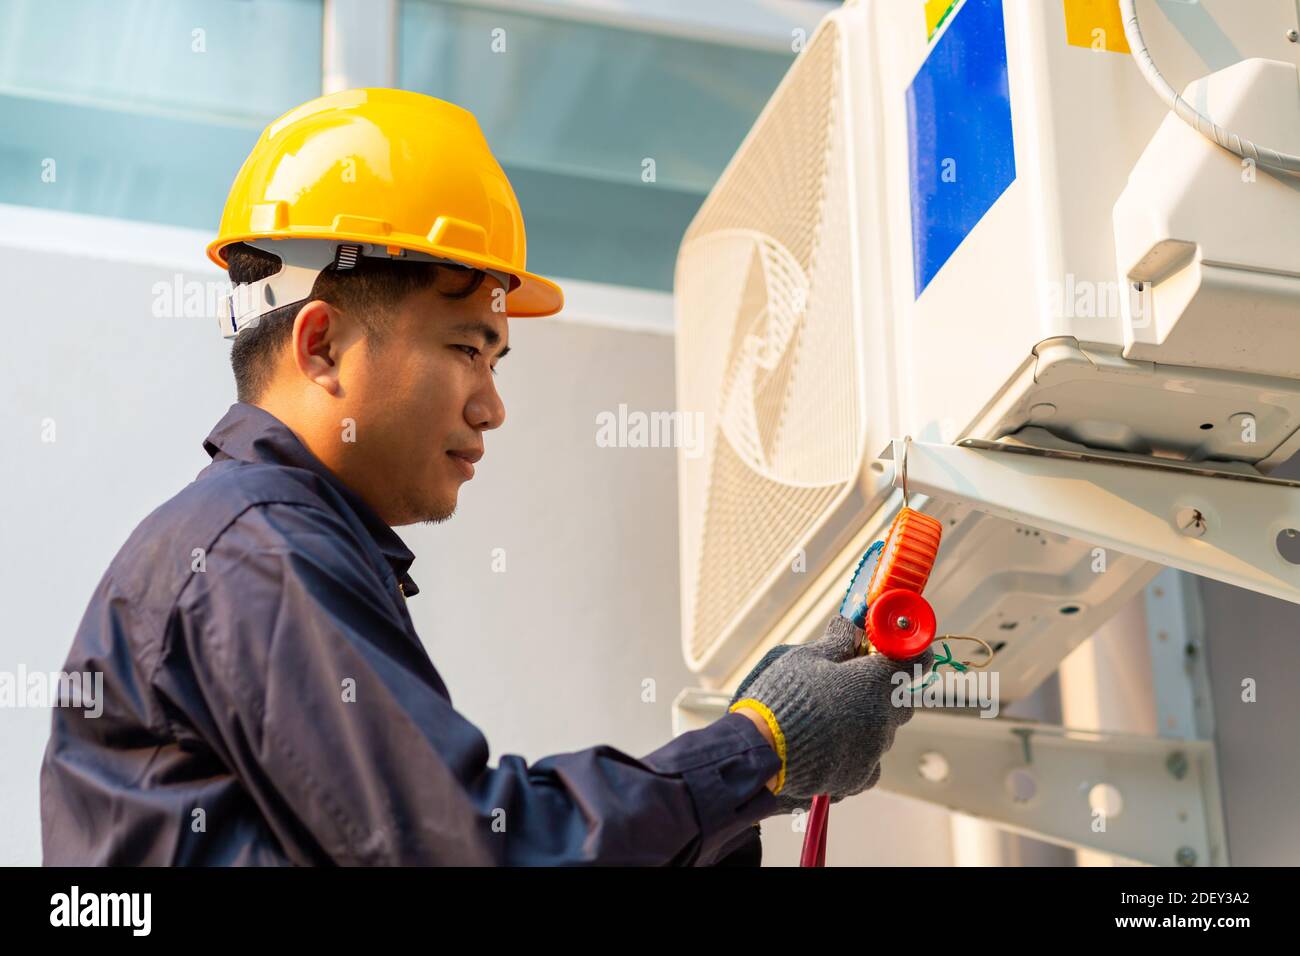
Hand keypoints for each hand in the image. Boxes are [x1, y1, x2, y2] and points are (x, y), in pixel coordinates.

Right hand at [729, 614, 932, 802]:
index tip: (897, 649)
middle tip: (852, 682)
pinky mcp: (858, 777)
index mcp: (874, 683)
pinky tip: (832, 745)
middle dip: (882, 688)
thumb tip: (851, 625)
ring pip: (883, 731)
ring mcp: (873, 752)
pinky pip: (871, 762)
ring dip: (867, 721)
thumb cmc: (782, 697)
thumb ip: (837, 642)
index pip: (915, 661)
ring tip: (830, 718)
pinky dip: (858, 752)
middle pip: (899, 699)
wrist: (761, 751)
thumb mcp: (805, 658)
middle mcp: (883, 719)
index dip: (911, 652)